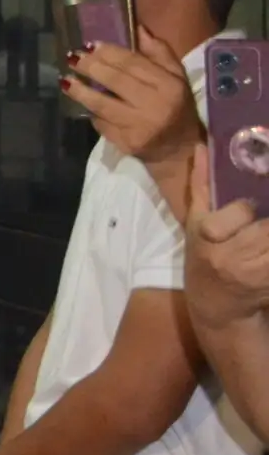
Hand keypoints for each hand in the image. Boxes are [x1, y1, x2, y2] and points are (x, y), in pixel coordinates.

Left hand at [62, 29, 203, 162]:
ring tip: (65, 79)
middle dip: (90, 67)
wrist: (179, 151)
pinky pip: (101, 123)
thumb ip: (159, 53)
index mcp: (170, 86)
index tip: (90, 44)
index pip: (133, 63)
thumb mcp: (177, 78)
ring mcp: (139, 127)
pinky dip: (91, 112)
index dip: (109, 52)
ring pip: (102, 104)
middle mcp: (155, 106)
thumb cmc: (177, 108)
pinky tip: (81, 102)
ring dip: (80, 90)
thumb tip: (138, 27)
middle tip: (72, 57)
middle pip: (115, 81)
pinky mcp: (126, 143)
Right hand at [188, 186, 268, 330]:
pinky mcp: (268, 284)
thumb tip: (202, 147)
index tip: (250, 207)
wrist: (214, 307)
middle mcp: (231, 258)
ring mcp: (254, 275)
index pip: (243, 211)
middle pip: (268, 229)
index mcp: (208, 238)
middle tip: (263, 221)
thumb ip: (200, 186)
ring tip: (266, 234)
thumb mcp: (193, 223)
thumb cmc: (201, 258)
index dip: (249, 208)